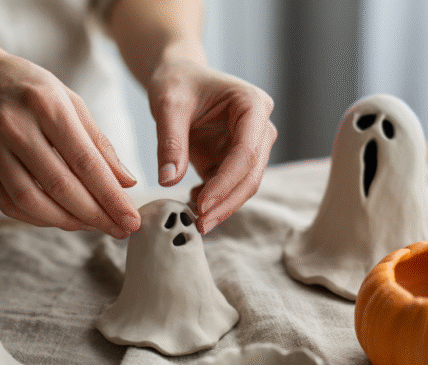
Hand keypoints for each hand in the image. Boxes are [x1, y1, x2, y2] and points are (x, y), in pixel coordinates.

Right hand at [0, 51, 140, 238]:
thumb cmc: (32, 91)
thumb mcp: (71, 102)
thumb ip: (99, 143)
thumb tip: (127, 183)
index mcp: (46, 104)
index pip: (85, 161)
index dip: (111, 196)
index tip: (131, 219)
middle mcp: (14, 124)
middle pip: (59, 185)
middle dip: (94, 215)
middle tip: (119, 230)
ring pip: (30, 200)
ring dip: (66, 221)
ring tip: (91, 226)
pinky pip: (8, 204)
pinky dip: (37, 218)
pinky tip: (60, 219)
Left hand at [148, 57, 276, 233]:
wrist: (178, 76)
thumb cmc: (177, 81)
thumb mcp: (167, 104)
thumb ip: (170, 142)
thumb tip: (168, 182)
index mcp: (253, 105)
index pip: (246, 151)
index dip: (226, 182)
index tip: (203, 204)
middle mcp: (260, 127)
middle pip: (251, 174)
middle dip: (227, 202)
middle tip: (200, 224)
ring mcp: (251, 145)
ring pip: (244, 186)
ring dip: (222, 206)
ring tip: (194, 220)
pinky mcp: (235, 160)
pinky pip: (229, 187)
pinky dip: (213, 200)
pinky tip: (191, 203)